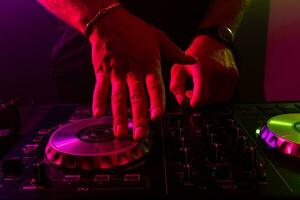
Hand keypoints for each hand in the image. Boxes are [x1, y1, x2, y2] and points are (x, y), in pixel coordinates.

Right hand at [89, 8, 195, 139]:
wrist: (109, 21)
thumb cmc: (136, 30)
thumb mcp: (159, 38)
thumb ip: (175, 52)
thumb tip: (193, 60)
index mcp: (149, 65)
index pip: (154, 87)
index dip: (156, 102)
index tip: (156, 117)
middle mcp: (133, 72)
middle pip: (136, 97)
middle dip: (137, 118)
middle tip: (140, 135)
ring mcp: (116, 73)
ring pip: (118, 97)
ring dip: (118, 116)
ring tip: (120, 133)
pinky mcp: (102, 72)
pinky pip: (100, 89)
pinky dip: (98, 101)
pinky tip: (98, 115)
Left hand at [170, 35, 238, 107]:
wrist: (213, 41)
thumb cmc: (194, 55)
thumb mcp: (179, 68)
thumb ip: (176, 87)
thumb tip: (181, 102)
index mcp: (203, 72)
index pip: (200, 99)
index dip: (193, 103)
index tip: (188, 98)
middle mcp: (218, 75)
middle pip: (208, 101)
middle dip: (199, 99)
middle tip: (193, 90)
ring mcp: (228, 76)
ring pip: (217, 100)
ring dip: (209, 98)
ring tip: (202, 86)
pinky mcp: (234, 77)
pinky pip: (226, 95)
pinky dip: (218, 95)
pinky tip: (211, 86)